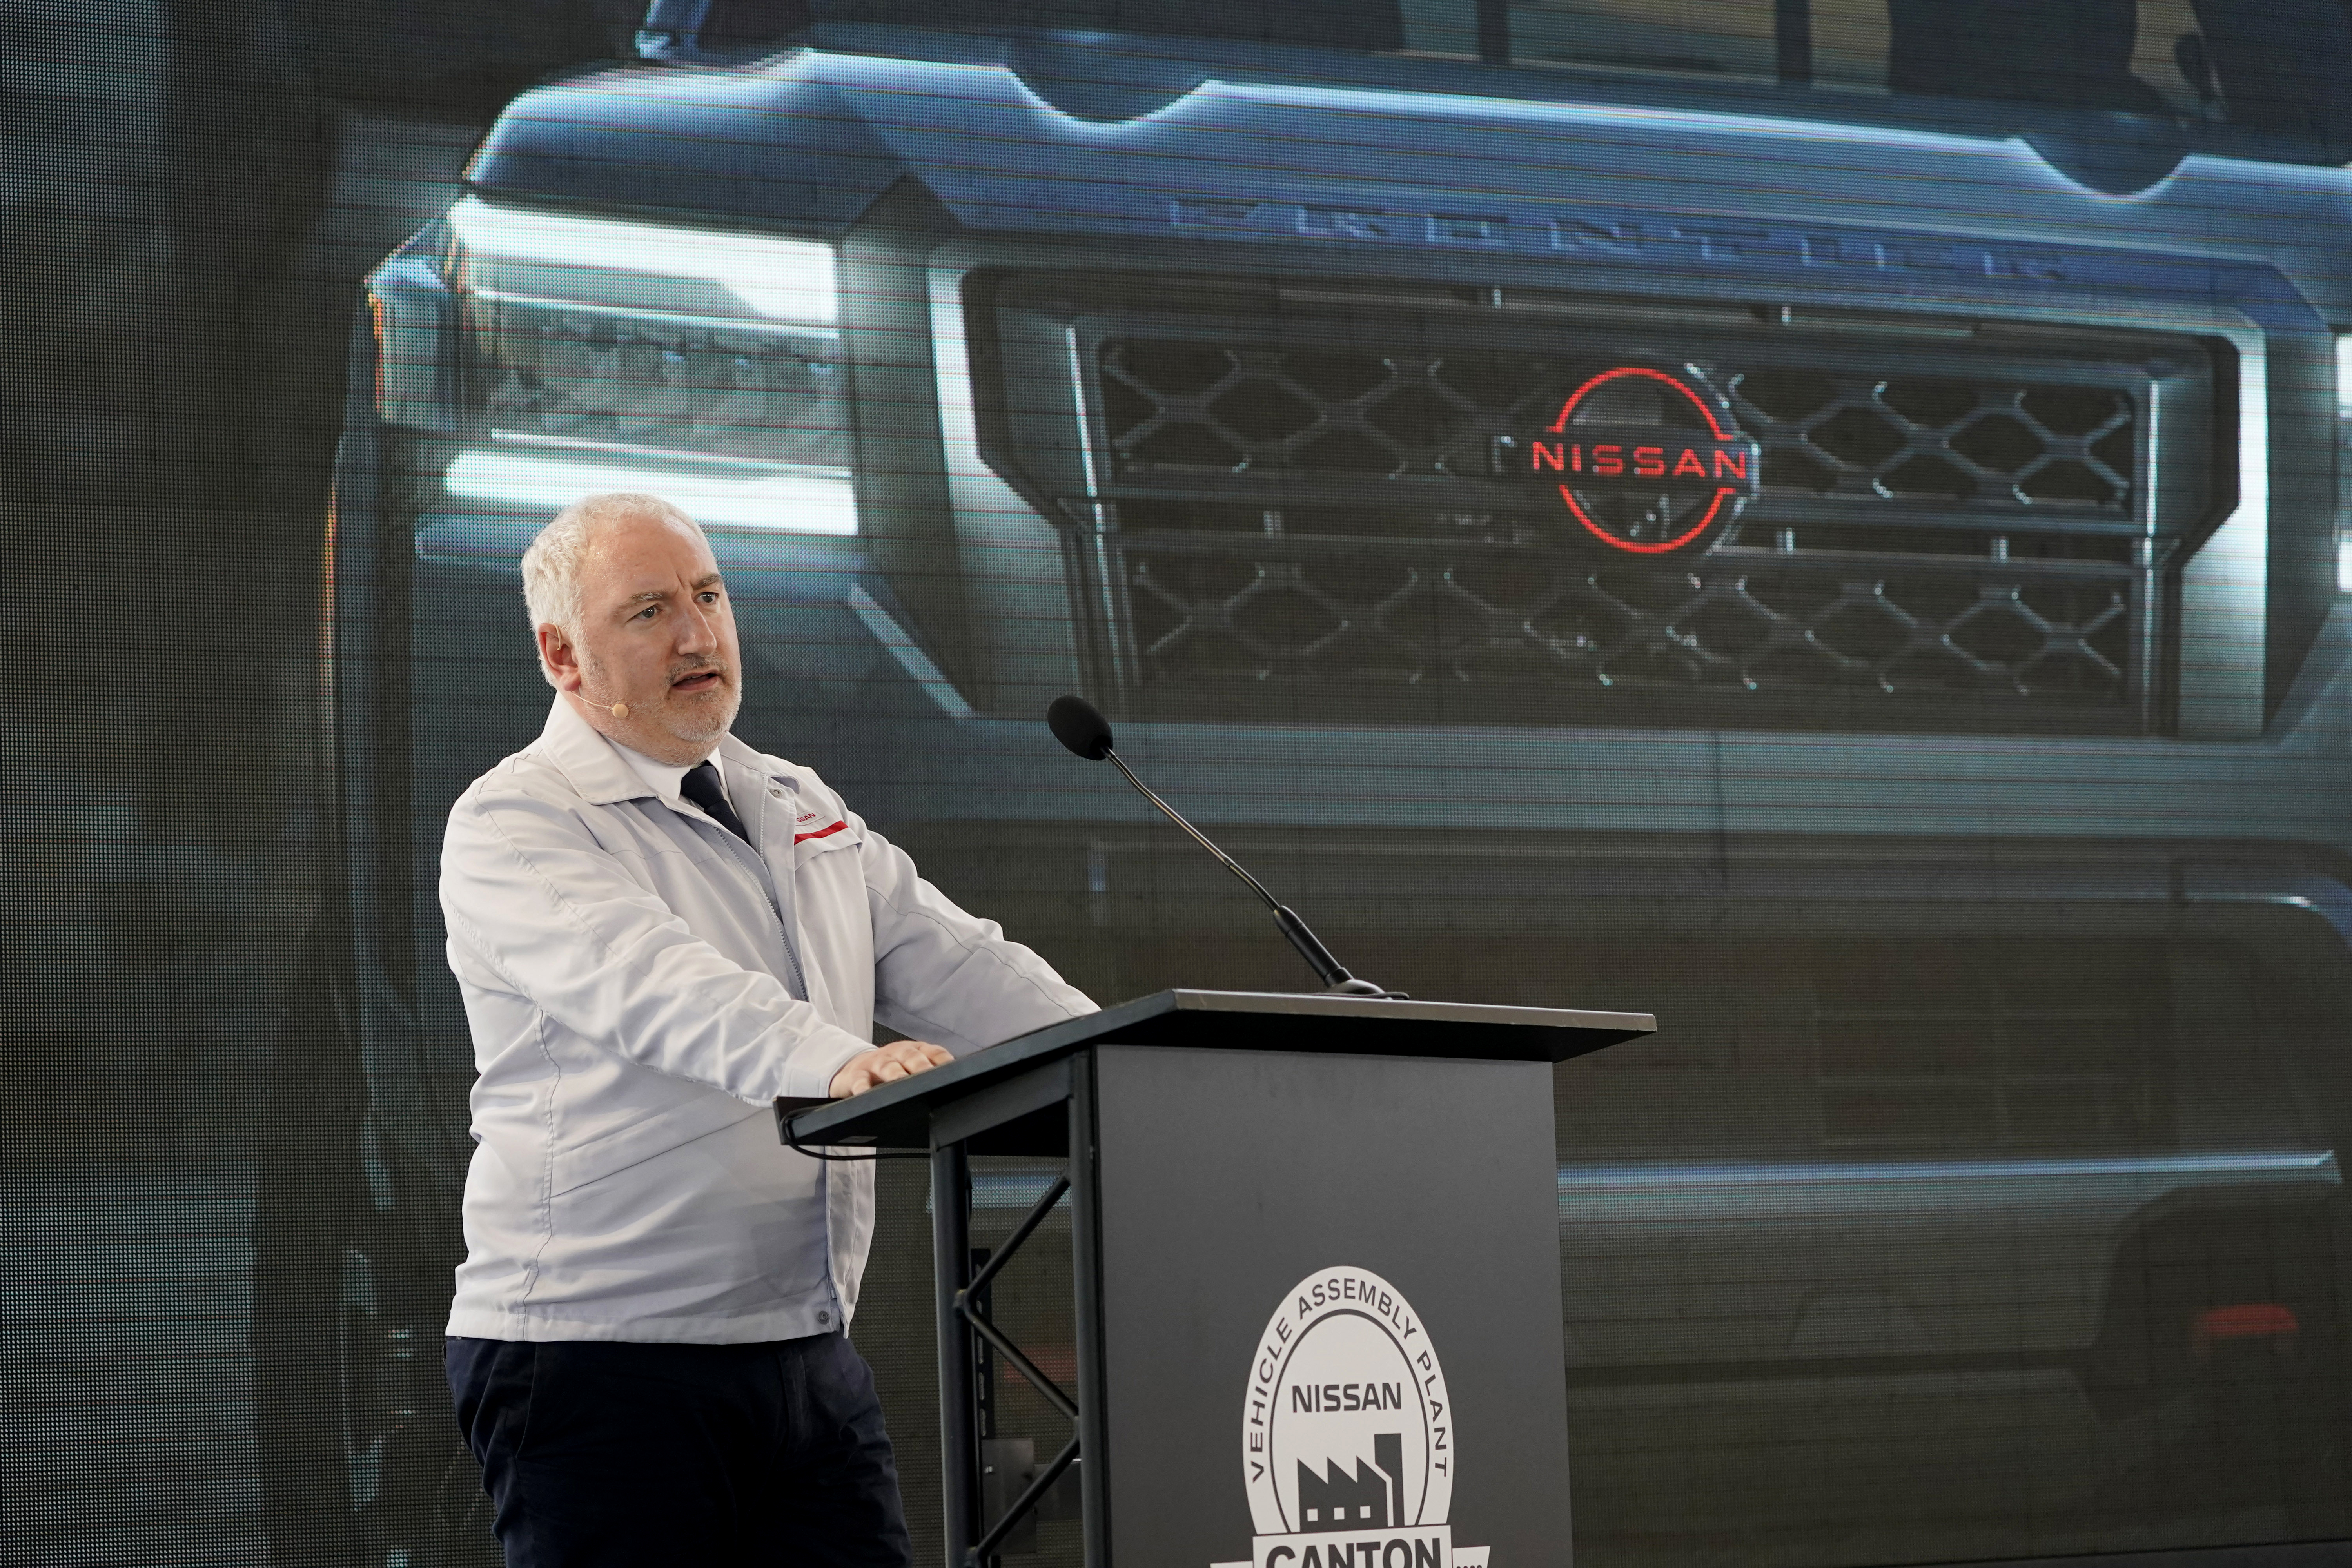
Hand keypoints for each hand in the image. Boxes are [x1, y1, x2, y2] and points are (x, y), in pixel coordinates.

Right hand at [829, 1040, 954, 1096]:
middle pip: (912, 1056)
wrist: (854, 1069)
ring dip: (895, 1074)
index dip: (944, 1061)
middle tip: (929, 1078)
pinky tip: (865, 1094)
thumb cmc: (890, 1071)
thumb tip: (956, 1090)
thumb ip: (928, 1077)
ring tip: (901, 1083)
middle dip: (922, 1067)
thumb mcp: (910, 1069)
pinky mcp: (857, 1074)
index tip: (954, 1072)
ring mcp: (877, 1062)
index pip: (934, 1052)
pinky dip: (862, 1088)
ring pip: (888, 1066)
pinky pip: (860, 1080)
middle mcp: (898, 1052)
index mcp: (916, 1051)